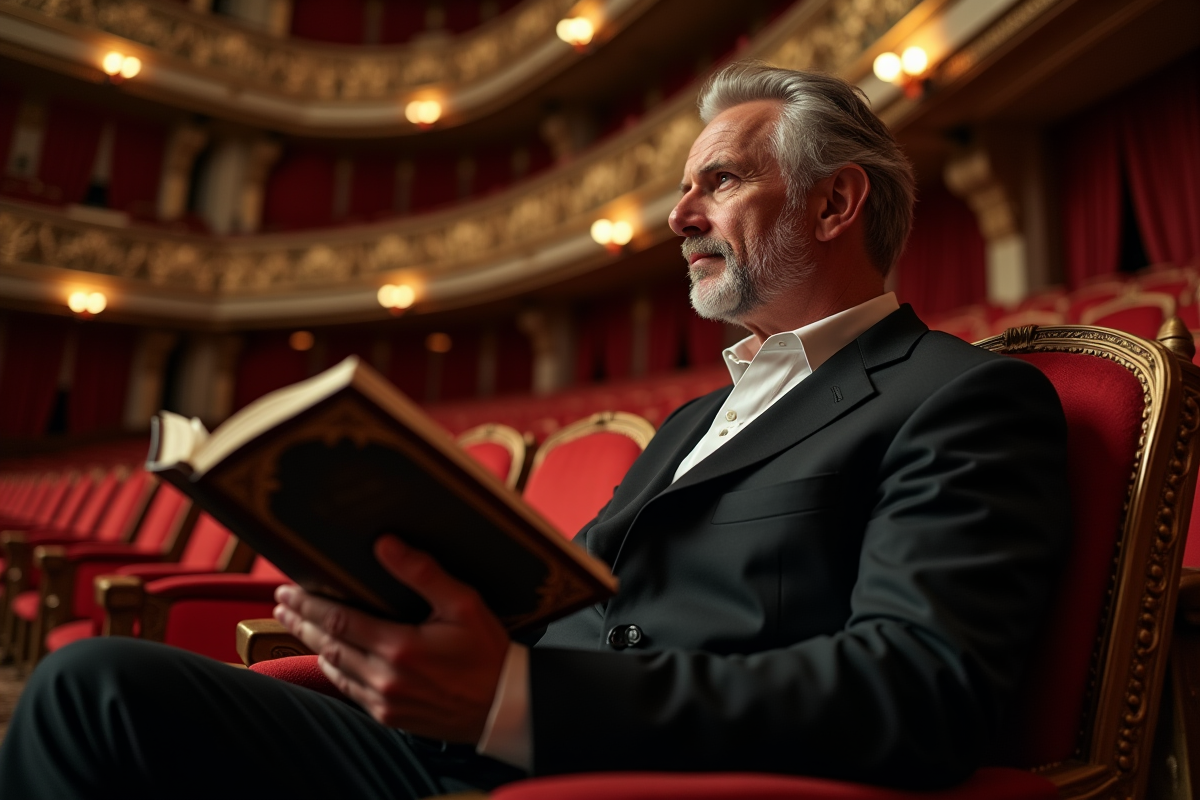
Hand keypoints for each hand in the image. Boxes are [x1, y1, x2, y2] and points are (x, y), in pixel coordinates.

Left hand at [273, 535, 509, 742]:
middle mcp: (386, 677)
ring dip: (313, 645)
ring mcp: (385, 701)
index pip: (339, 620)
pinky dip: (335, 670)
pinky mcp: (390, 715)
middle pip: (328, 645)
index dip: (309, 604)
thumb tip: (386, 545)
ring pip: (335, 668)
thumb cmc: (487, 652)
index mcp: (401, 647)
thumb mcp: (464, 603)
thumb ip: (422, 573)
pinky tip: (329, 656)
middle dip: (302, 622)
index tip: (289, 590)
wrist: (504, 706)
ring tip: (297, 625)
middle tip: (282, 604)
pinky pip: (351, 690)